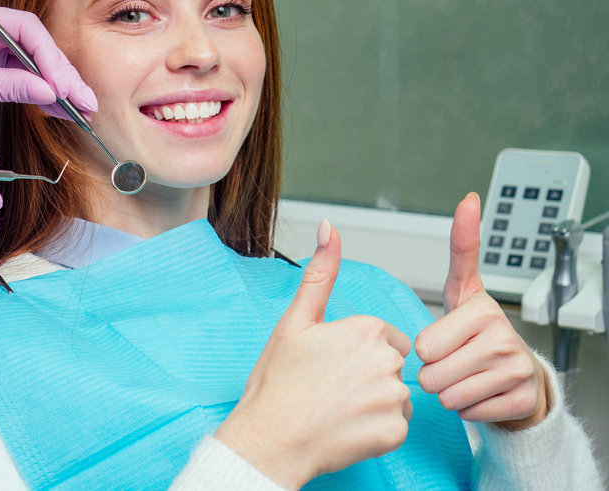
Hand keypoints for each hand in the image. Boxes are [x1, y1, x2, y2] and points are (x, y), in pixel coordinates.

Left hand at [0, 2, 97, 128]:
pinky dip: (38, 94)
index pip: (26, 31)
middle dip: (61, 76)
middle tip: (85, 101)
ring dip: (55, 87)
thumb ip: (8, 86)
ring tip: (80, 110)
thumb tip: (48, 92)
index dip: (50, 59)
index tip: (63, 86)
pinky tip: (57, 109)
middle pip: (35, 48)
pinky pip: (20, 78)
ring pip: (32, 65)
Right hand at [216, 221, 412, 489]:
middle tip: (330, 388)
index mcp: (365, 329)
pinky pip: (396, 425)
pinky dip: (376, 429)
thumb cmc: (278, 383)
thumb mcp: (295, 321)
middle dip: (368, 374)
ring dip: (374, 402)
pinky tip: (347, 428)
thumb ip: (321, 273)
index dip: (354, 351)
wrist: (269, 439)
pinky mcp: (395, 432)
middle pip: (391, 364)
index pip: (382, 336)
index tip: (329, 365)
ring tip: (337, 409)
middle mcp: (386, 360)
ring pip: (396, 394)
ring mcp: (393, 398)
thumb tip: (330, 227)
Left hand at [414, 193, 548, 429]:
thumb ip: (461, 248)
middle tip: (452, 361)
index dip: (428, 346)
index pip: (425, 345)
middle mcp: (502, 336)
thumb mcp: (464, 288)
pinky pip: (467, 412)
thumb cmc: (477, 329)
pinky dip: (466, 408)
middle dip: (433, 372)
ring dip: (448, 391)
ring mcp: (515, 369)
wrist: (517, 374)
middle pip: (431, 372)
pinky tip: (480, 392)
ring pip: (447, 395)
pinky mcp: (520, 400)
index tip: (451, 328)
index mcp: (480, 309)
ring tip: (465, 374)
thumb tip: (469, 200)